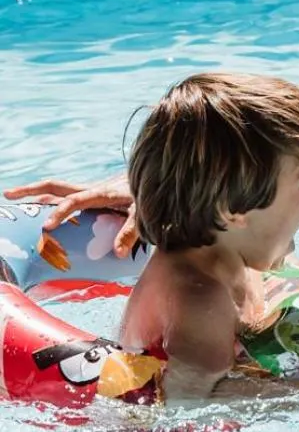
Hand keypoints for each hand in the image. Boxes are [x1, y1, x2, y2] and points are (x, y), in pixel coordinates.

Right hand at [3, 175, 137, 255]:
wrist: (151, 178)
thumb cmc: (145, 197)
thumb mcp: (142, 214)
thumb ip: (131, 231)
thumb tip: (118, 254)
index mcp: (99, 194)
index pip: (74, 202)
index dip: (59, 213)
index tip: (46, 227)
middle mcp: (89, 190)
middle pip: (54, 187)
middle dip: (30, 190)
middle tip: (8, 194)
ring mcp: (86, 192)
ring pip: (55, 191)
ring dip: (35, 195)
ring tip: (13, 202)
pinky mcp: (88, 196)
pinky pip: (63, 198)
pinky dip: (49, 203)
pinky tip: (41, 214)